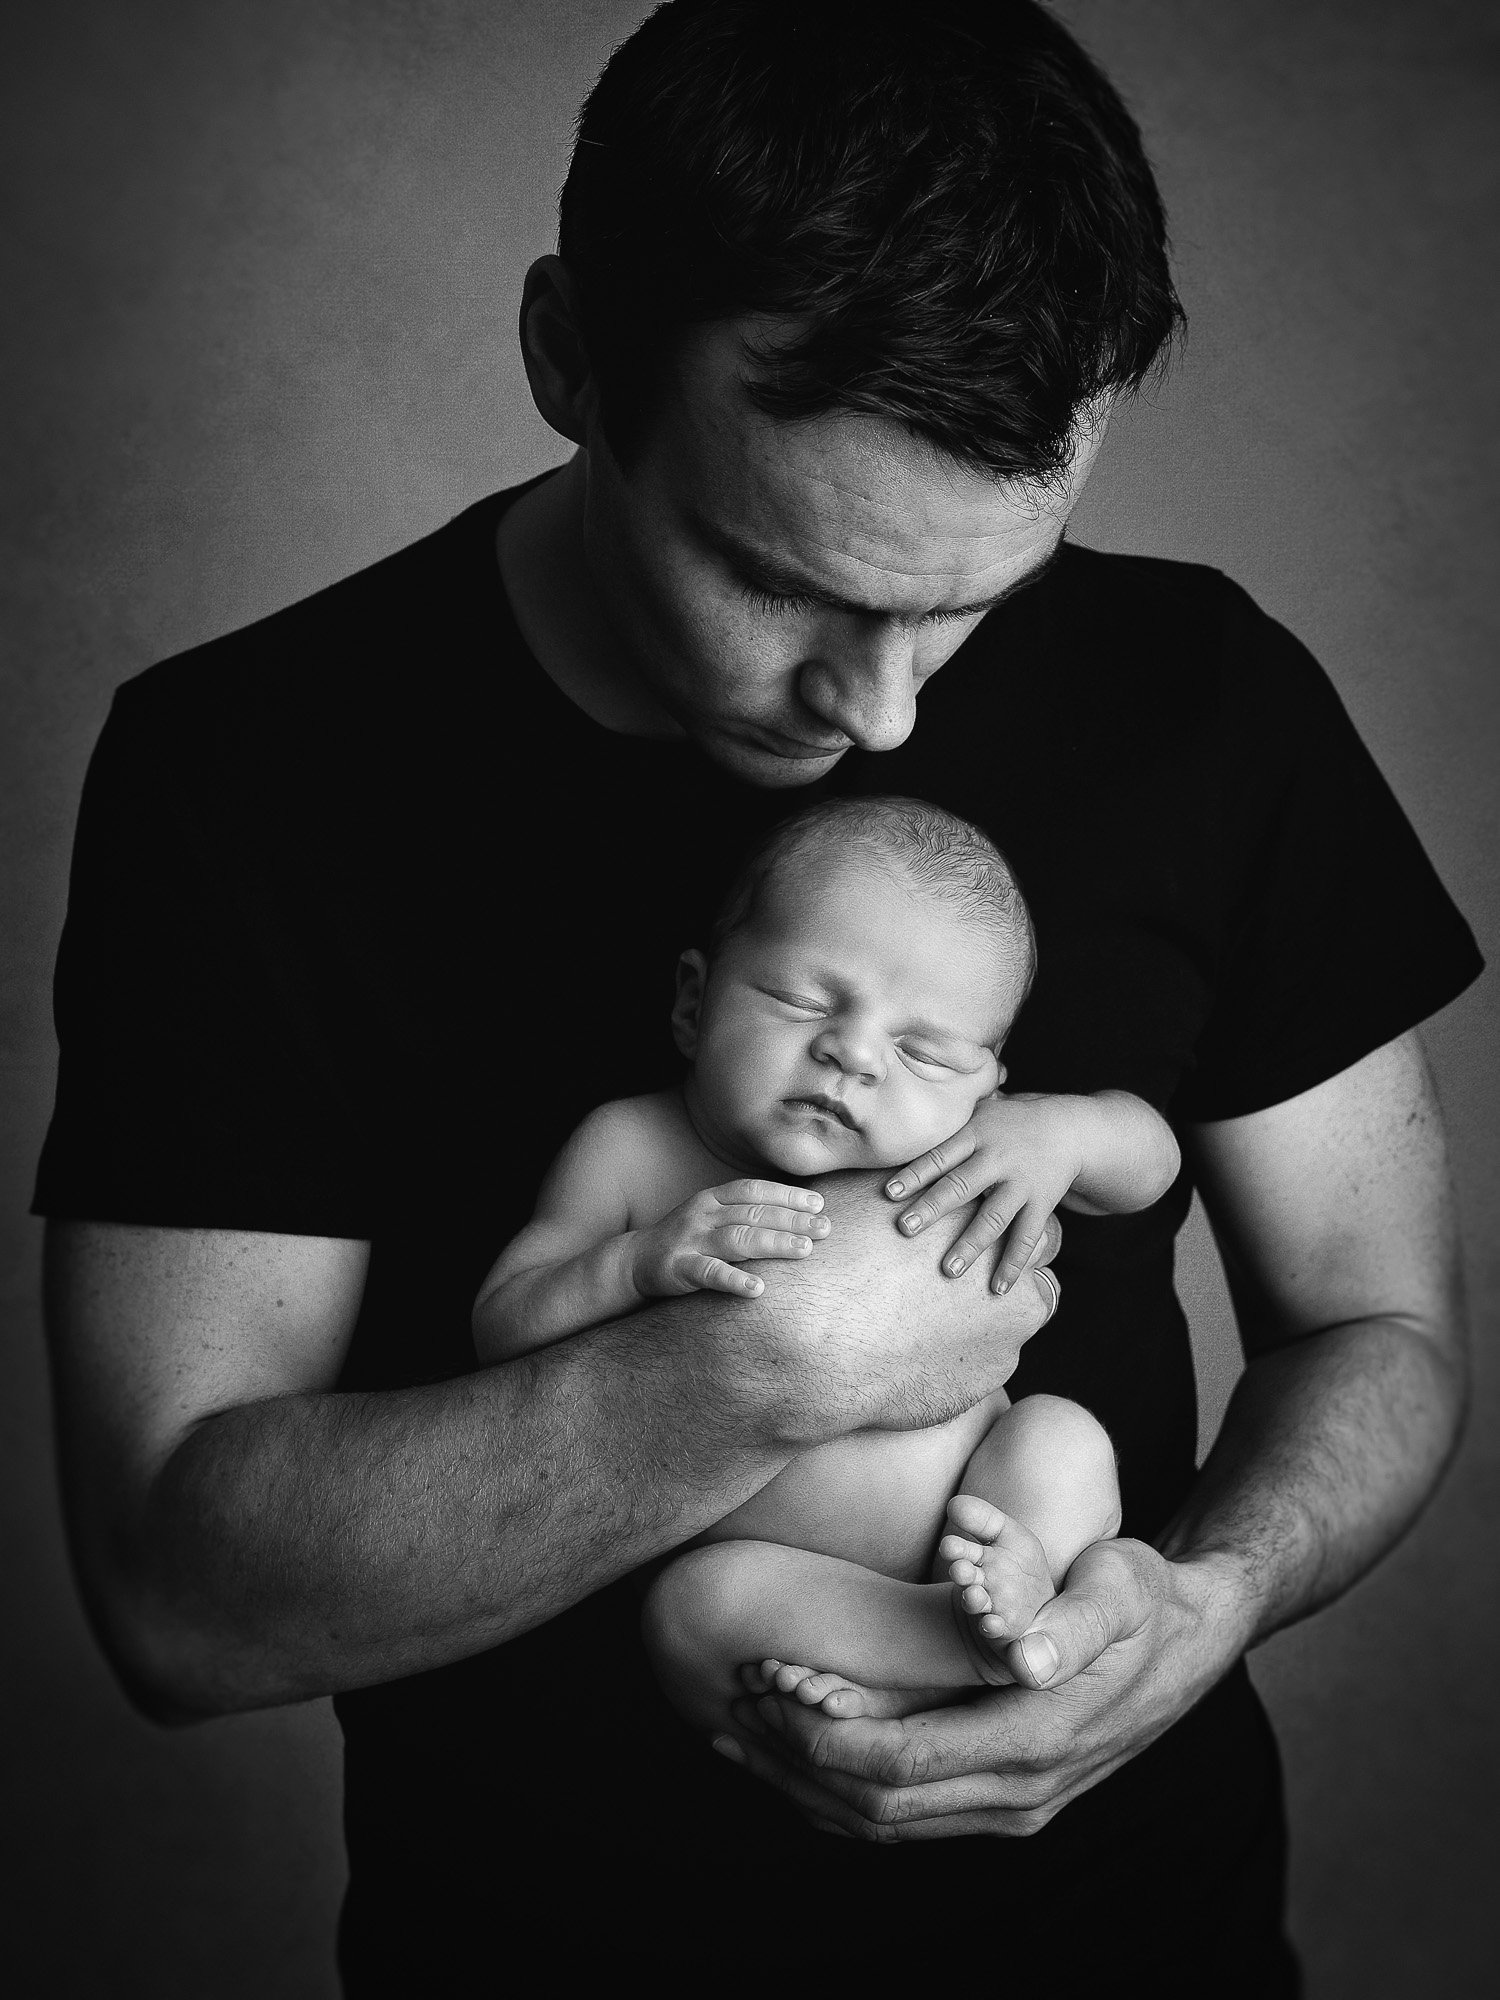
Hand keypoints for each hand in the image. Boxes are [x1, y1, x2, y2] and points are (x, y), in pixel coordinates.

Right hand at [632, 1178, 829, 1299]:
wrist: (635, 1261)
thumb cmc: (687, 1239)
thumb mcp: (713, 1217)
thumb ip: (746, 1213)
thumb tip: (798, 1215)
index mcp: (713, 1198)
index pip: (755, 1190)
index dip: (787, 1194)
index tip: (819, 1203)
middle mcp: (703, 1214)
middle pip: (754, 1213)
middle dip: (793, 1219)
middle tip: (825, 1228)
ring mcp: (691, 1240)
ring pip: (738, 1238)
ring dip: (774, 1243)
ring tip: (805, 1250)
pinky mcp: (678, 1268)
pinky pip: (709, 1273)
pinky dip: (734, 1281)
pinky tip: (758, 1290)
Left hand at [719, 1539, 1250, 1839]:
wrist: (1192, 1638)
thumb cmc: (1143, 1594)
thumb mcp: (1120, 1584)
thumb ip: (1073, 1621)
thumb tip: (1025, 1660)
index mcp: (1038, 1739)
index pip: (902, 1762)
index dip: (823, 1734)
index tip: (766, 1687)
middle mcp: (1024, 1790)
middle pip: (879, 1806)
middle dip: (796, 1763)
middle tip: (732, 1708)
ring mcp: (1017, 1804)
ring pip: (888, 1824)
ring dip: (808, 1787)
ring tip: (741, 1733)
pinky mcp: (1009, 1799)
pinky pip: (911, 1817)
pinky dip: (844, 1794)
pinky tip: (798, 1755)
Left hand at [885, 1094, 1090, 1292]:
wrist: (1068, 1128)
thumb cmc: (1007, 1124)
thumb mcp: (978, 1113)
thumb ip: (945, 1127)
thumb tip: (896, 1136)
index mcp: (976, 1134)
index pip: (940, 1156)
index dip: (914, 1174)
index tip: (889, 1193)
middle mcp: (997, 1158)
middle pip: (962, 1185)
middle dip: (933, 1208)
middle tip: (905, 1229)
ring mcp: (1021, 1183)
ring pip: (994, 1216)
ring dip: (971, 1244)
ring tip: (949, 1270)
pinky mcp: (1041, 1204)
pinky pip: (1027, 1237)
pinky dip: (1014, 1263)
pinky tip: (998, 1288)